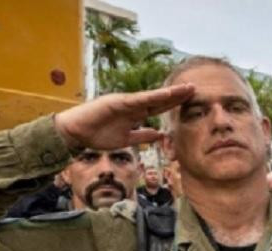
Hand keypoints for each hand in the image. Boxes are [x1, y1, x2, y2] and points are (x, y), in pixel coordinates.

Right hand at [54, 84, 194, 150]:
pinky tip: (165, 94)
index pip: (159, 107)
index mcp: (135, 113)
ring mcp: (125, 102)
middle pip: (160, 99)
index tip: (191, 100)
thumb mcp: (126, 139)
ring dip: (169, 93)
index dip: (175, 104)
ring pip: (152, 97)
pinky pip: (138, 100)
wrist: (76, 134)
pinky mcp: (117, 102)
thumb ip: (142, 136)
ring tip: (185, 89)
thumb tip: (159, 134)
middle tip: (195, 89)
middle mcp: (133, 105)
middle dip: (177, 95)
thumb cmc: (98, 135)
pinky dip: (152, 97)